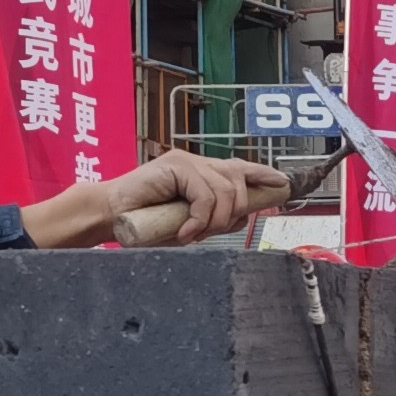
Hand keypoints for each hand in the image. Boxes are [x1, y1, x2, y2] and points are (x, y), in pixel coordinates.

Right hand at [24, 150, 293, 250]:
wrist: (111, 216)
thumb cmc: (147, 224)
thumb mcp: (189, 223)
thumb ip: (214, 217)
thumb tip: (244, 217)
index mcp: (203, 174)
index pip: (241, 169)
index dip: (264, 175)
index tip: (284, 184)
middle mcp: (198, 163)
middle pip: (239, 183)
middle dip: (233, 214)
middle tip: (206, 232)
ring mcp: (186, 161)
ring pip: (226, 192)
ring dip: (213, 221)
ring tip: (191, 234)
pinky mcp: (175, 165)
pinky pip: (205, 195)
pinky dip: (198, 219)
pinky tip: (184, 231)